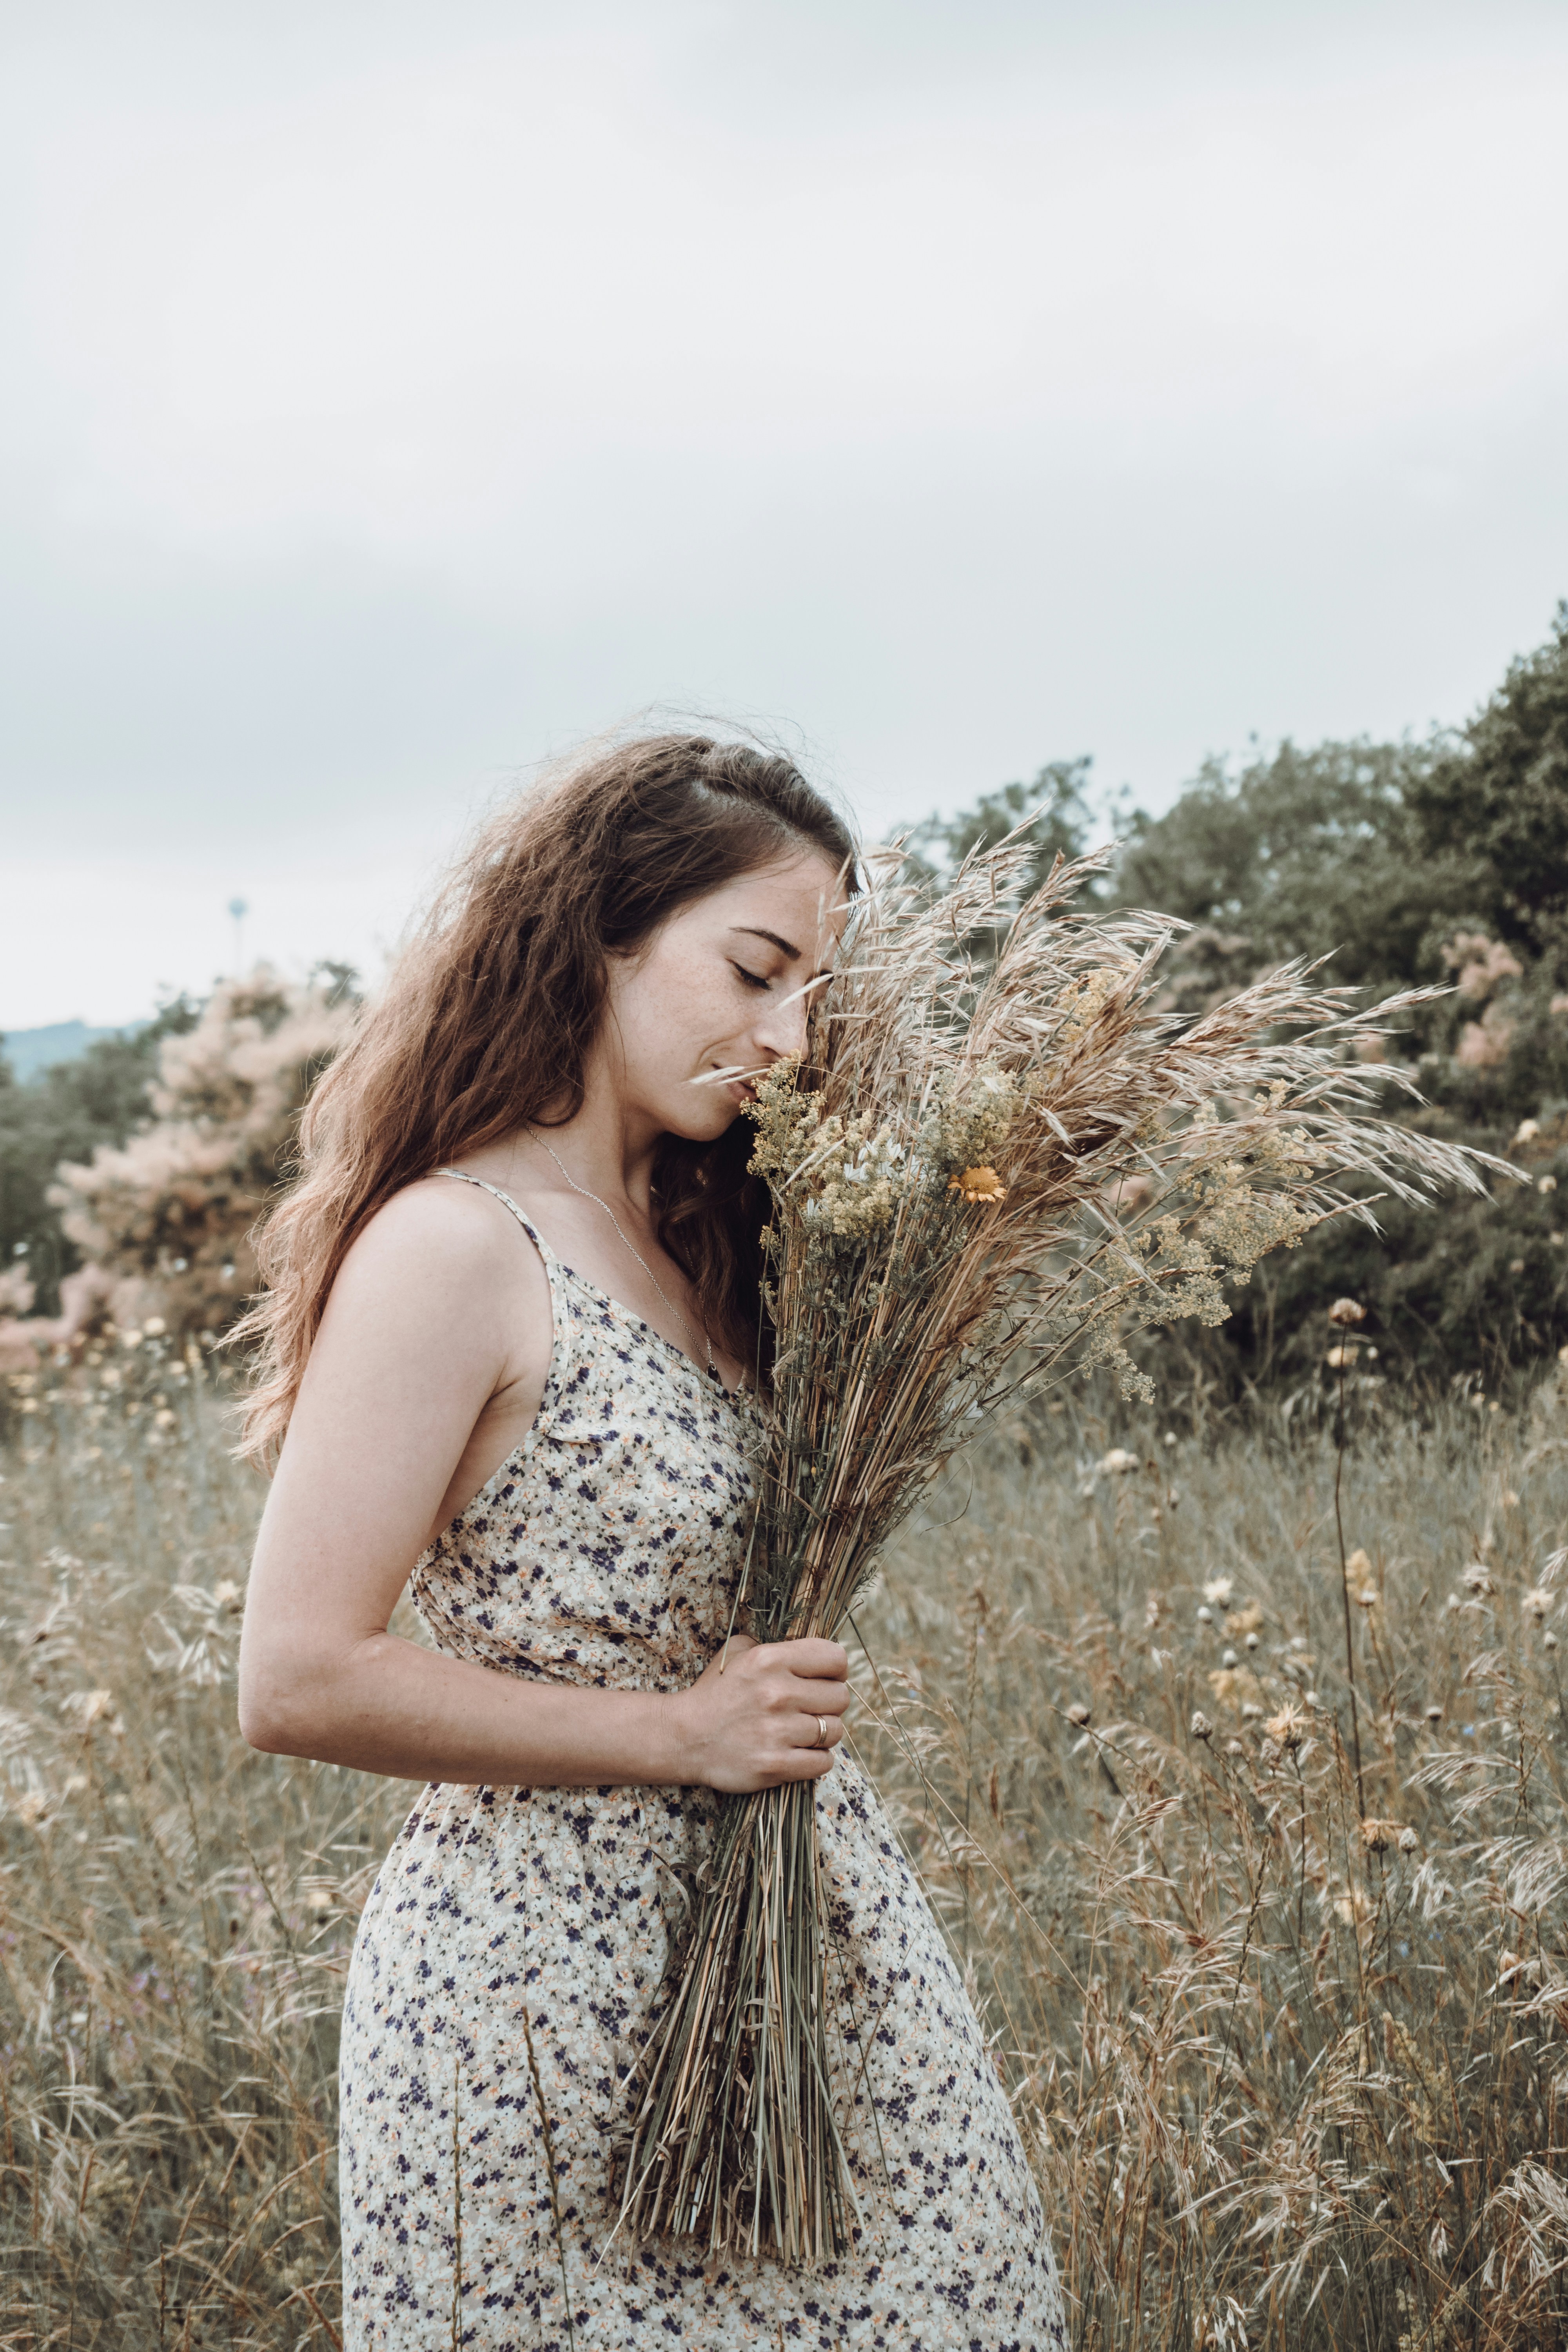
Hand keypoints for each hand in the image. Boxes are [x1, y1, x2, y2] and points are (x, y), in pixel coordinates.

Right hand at [670, 1634, 849, 1791]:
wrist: (683, 1737)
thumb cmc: (715, 1693)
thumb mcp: (737, 1653)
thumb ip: (775, 1646)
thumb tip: (812, 1653)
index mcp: (769, 1660)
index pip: (835, 1658)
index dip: (835, 1670)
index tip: (824, 1679)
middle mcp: (777, 1693)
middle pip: (841, 1697)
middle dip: (829, 1703)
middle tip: (809, 1708)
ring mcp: (777, 1732)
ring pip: (835, 1731)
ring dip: (823, 1733)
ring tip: (801, 1732)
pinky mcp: (775, 1765)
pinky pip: (823, 1762)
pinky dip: (815, 1759)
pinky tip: (798, 1752)